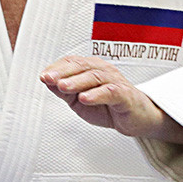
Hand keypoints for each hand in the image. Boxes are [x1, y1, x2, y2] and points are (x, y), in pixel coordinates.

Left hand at [39, 55, 182, 145]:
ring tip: (63, 87)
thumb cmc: (111, 106)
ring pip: (95, 77)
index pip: (73, 62)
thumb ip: (65, 91)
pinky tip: (85, 98)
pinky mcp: (125, 95)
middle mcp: (104, 71)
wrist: (138, 118)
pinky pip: (110, 92)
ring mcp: (115, 82)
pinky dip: (96, 94)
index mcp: (92, 69)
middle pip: (82, 66)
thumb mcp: (81, 100)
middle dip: (63, 72)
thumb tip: (47, 81)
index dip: (57, 68)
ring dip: (77, 82)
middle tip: (48, 78)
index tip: (44, 76)